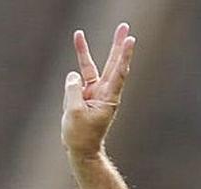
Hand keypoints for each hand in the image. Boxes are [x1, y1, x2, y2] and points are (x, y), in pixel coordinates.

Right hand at [61, 23, 135, 157]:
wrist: (81, 149)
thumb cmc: (81, 135)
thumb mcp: (74, 112)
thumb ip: (72, 90)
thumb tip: (73, 75)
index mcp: (108, 98)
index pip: (118, 72)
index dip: (124, 55)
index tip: (130, 39)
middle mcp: (104, 92)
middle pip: (112, 63)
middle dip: (116, 44)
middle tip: (124, 26)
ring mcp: (94, 92)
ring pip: (89, 67)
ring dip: (83, 51)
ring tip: (78, 33)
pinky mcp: (84, 95)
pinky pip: (76, 80)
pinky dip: (71, 80)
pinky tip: (70, 95)